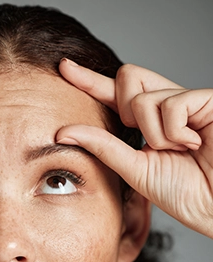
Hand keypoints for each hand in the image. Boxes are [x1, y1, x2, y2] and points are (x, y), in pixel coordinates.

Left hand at [57, 59, 212, 237]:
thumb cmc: (183, 191)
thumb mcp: (134, 168)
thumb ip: (102, 147)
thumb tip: (63, 131)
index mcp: (147, 123)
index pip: (114, 94)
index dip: (90, 80)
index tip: (65, 68)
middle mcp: (165, 106)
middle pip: (126, 76)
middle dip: (125, 108)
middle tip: (147, 140)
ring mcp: (186, 101)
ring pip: (143, 98)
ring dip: (154, 134)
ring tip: (178, 150)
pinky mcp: (206, 99)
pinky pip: (171, 104)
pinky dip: (174, 131)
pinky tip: (193, 143)